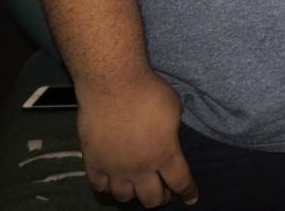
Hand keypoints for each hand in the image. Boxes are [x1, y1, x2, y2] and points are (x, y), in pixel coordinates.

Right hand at [77, 71, 196, 206]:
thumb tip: (170, 137)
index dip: (188, 193)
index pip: (181, 183)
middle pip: (151, 199)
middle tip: (164, 193)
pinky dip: (107, 187)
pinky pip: (98, 185)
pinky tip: (112, 181)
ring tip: (139, 186)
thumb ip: (173, 130)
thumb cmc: (149, 92)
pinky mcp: (93, 161)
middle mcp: (140, 168)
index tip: (191, 199)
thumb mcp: (175, 110)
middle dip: (161, 199)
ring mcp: (114, 167)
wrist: (113, 85)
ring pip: (124, 196)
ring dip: (134, 194)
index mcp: (165, 155)